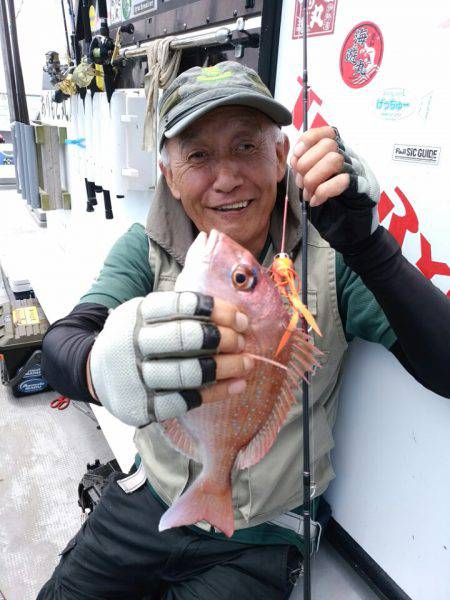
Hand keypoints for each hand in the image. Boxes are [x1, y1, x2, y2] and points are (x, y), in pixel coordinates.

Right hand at [89, 291, 251, 426]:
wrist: (95, 371)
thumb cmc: (135, 338)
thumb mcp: (145, 313)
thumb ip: (179, 312)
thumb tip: (233, 316)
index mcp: (138, 314)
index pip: (181, 306)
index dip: (216, 311)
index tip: (240, 319)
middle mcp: (134, 343)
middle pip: (184, 338)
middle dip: (222, 338)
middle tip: (242, 341)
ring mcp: (136, 376)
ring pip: (187, 372)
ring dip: (225, 367)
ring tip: (247, 363)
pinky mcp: (142, 406)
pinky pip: (185, 401)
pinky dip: (216, 393)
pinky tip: (237, 385)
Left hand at [290, 126, 379, 252]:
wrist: (352, 235)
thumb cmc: (333, 210)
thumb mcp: (313, 186)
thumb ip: (305, 171)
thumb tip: (294, 158)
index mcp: (339, 154)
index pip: (327, 132)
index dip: (309, 139)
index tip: (296, 155)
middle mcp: (351, 159)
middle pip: (328, 144)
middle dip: (306, 163)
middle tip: (301, 183)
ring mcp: (359, 173)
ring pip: (334, 160)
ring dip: (314, 178)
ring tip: (309, 193)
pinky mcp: (363, 190)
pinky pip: (343, 181)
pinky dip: (324, 191)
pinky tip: (317, 201)